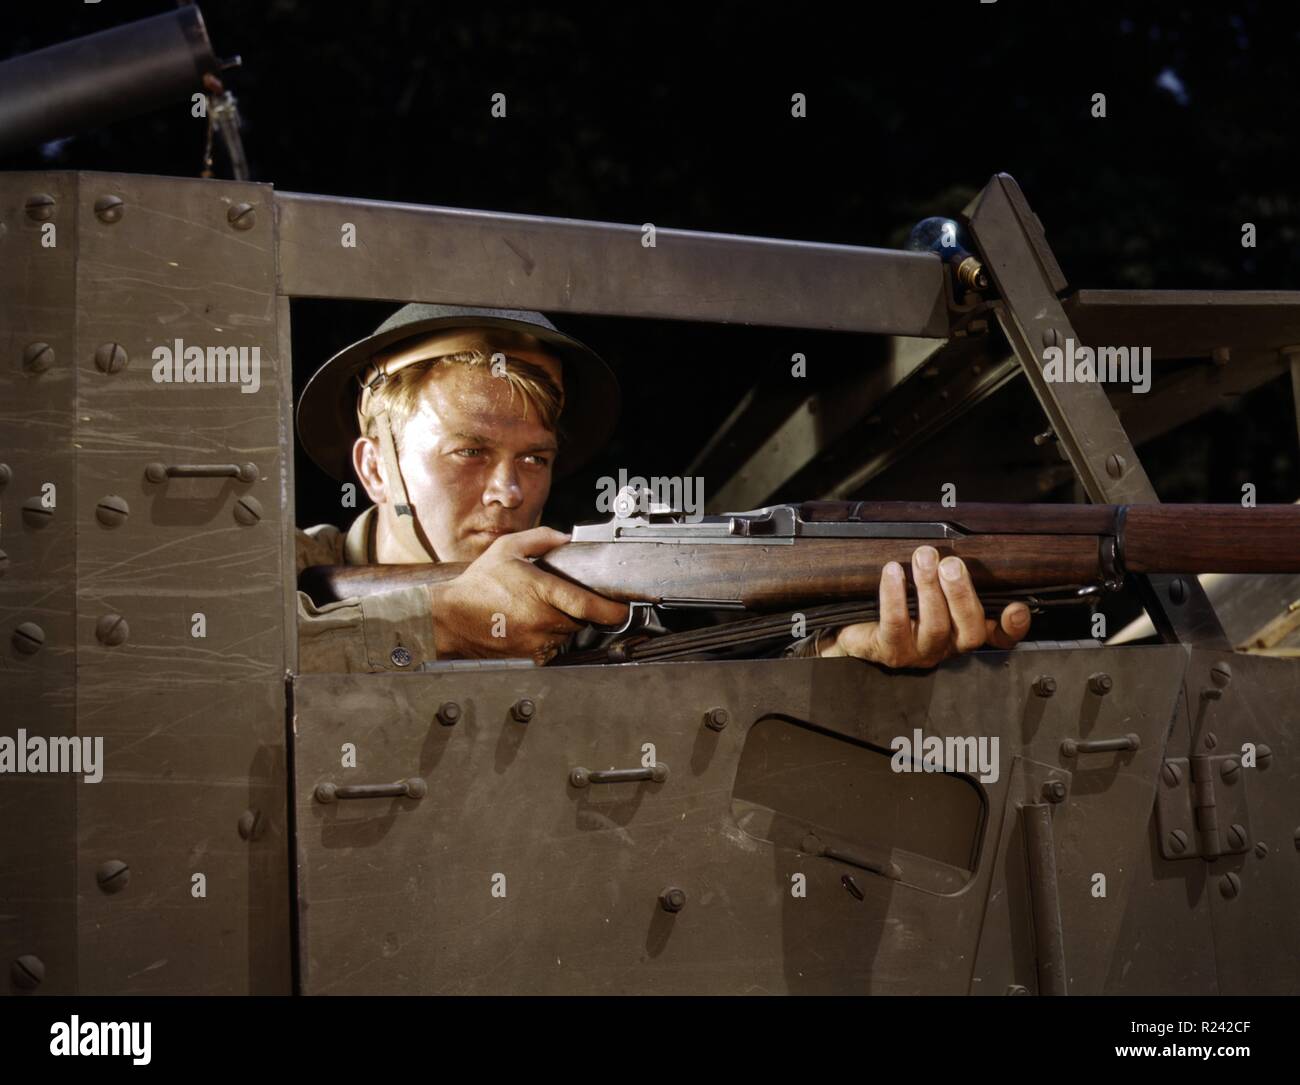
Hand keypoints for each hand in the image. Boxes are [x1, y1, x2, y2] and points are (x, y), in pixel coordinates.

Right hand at [429, 527, 628, 664]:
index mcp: (541, 592)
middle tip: (559, 599)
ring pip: (568, 634)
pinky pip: (553, 648)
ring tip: (537, 611)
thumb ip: (540, 539)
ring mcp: (536, 642)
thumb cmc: (477, 585)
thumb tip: (565, 538)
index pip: (588, 604)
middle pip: (581, 619)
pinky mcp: (531, 658)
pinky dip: (549, 638)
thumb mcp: (506, 549)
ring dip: (562, 624)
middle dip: (579, 610)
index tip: (623, 609)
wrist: (450, 619)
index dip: (611, 609)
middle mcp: (542, 620)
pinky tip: (529, 626)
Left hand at [817, 545, 1029, 665]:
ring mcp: (920, 652)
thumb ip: (947, 573)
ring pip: (935, 625)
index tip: (1016, 606)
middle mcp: (947, 645)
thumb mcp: (927, 587)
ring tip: (923, 557)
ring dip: (929, 587)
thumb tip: (954, 541)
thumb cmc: (897, 603)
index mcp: (962, 630)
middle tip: (950, 563)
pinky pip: (896, 624)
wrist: (854, 629)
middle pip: (970, 629)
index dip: (1012, 627)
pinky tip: (893, 571)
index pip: (998, 636)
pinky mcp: (890, 651)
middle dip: (962, 593)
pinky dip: (895, 595)